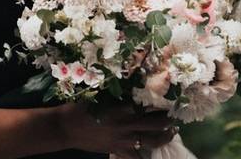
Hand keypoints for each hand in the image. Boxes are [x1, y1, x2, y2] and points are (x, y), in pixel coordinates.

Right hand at [59, 102, 176, 155]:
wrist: (65, 128)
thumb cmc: (79, 107)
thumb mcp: (97, 96)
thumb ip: (115, 94)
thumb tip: (131, 88)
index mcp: (121, 108)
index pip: (146, 105)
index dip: (159, 102)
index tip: (168, 98)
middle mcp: (125, 125)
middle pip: (155, 124)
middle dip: (167, 120)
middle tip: (175, 116)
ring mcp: (123, 140)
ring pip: (151, 141)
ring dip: (164, 137)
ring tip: (172, 133)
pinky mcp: (117, 150)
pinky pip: (135, 158)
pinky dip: (144, 158)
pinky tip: (150, 155)